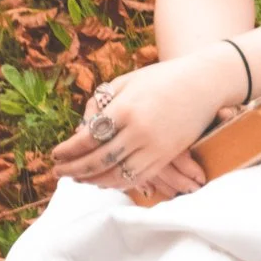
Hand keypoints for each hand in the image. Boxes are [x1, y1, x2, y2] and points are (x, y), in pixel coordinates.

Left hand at [50, 55, 240, 195]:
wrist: (205, 83)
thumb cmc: (162, 78)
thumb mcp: (127, 81)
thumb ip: (101, 102)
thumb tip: (82, 129)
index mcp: (126, 109)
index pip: (88, 138)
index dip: (68, 150)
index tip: (55, 154)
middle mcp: (139, 131)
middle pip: (99, 160)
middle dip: (75, 169)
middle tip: (58, 172)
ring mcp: (155, 147)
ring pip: (117, 175)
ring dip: (93, 180)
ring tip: (78, 179)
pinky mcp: (167, 156)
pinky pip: (137, 177)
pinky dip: (117, 183)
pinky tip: (103, 181)